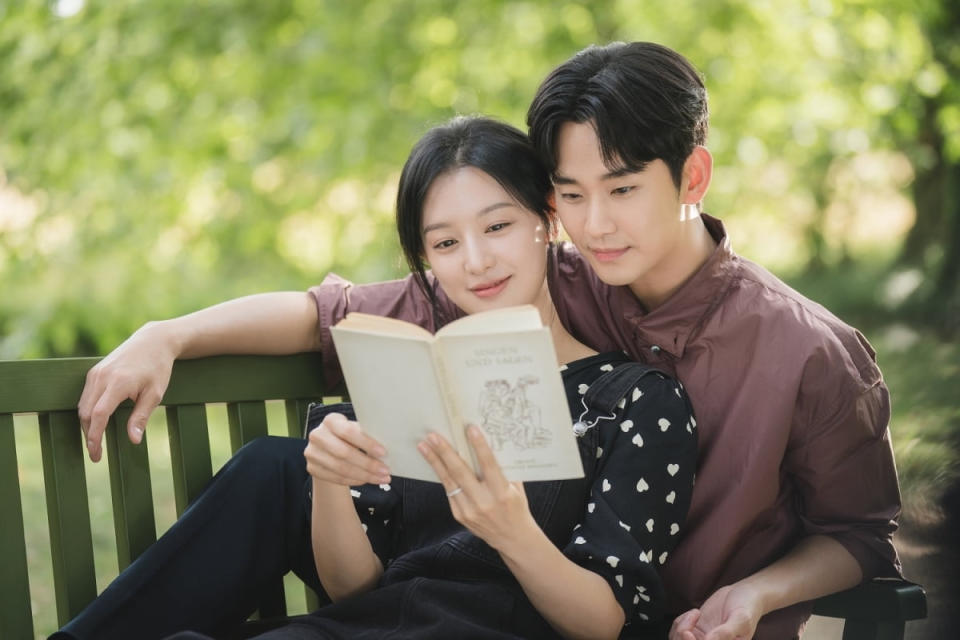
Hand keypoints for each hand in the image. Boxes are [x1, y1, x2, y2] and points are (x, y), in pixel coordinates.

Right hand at [78, 323, 176, 461]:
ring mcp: (95, 373)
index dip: (94, 437)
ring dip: (86, 425)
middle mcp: (102, 377)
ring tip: (96, 442)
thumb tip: (133, 440)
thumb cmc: (158, 368)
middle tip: (96, 455)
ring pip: (82, 406)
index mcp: (118, 383)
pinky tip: (96, 423)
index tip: (96, 454)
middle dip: (88, 436)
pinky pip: (85, 397)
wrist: (153, 341)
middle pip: (86, 413)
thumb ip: (141, 416)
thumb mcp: (155, 394)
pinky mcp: (94, 372)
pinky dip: (87, 412)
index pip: (99, 415)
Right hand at [304, 413, 389, 485]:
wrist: (328, 449)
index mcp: (330, 420)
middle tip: (385, 471)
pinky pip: (336, 478)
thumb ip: (366, 435)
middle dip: (368, 464)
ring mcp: (312, 452)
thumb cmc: (348, 437)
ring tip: (381, 478)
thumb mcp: (355, 430)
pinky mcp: (312, 468)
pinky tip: (367, 480)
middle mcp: (317, 435)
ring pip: (340, 468)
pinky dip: (354, 481)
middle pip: (344, 453)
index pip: (348, 431)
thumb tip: (389, 447)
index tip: (383, 452)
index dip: (366, 443)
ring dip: (364, 475)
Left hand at [418, 424, 535, 550]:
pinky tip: (434, 462)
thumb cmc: (516, 507)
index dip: (479, 446)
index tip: (469, 429)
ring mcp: (469, 510)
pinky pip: (449, 491)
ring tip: (424, 446)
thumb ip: (504, 468)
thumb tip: (492, 441)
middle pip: (460, 472)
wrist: (512, 539)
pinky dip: (442, 475)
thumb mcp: (516, 487)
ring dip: (435, 462)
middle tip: (433, 436)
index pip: (489, 466)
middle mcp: (484, 502)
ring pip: (449, 481)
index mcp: (502, 493)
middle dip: (445, 452)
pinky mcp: (459, 515)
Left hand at [669, 583, 763, 639]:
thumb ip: (725, 633)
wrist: (743, 594)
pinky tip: (695, 613)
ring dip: (681, 627)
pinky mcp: (695, 630)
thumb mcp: (741, 620)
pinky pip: (678, 631)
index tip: (687, 632)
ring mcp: (702, 639)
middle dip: (681, 637)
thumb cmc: (747, 608)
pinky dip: (681, 621)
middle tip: (688, 623)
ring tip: (695, 613)